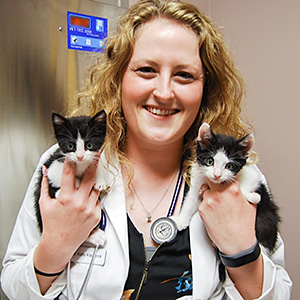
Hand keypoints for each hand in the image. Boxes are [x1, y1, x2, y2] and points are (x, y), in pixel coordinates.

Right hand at [34, 156, 100, 273]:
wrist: (60, 243)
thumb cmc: (52, 224)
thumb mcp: (45, 203)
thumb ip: (45, 185)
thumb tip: (44, 171)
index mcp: (66, 198)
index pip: (70, 173)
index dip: (72, 161)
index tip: (74, 154)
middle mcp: (80, 202)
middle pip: (91, 176)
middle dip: (94, 164)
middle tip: (96, 156)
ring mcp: (90, 209)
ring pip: (96, 188)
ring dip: (93, 182)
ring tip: (90, 178)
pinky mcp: (97, 215)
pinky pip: (98, 200)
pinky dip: (93, 197)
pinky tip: (87, 198)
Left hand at [198, 179, 256, 254]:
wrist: (236, 243)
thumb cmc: (244, 227)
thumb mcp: (251, 205)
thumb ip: (246, 192)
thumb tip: (246, 185)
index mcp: (233, 189)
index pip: (227, 174)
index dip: (226, 175)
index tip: (224, 174)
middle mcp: (220, 193)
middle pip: (212, 178)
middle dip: (215, 181)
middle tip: (217, 186)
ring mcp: (209, 200)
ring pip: (205, 189)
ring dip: (209, 193)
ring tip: (217, 203)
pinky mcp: (202, 208)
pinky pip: (202, 201)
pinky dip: (206, 204)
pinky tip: (213, 212)